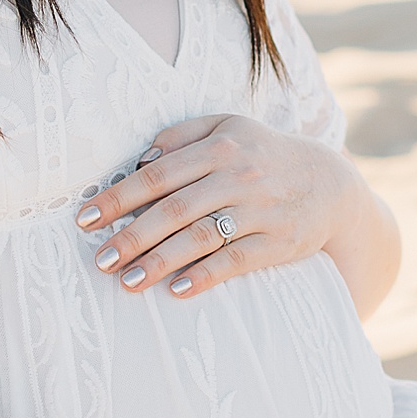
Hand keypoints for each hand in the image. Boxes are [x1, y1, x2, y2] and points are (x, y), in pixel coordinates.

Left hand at [75, 112, 348, 298]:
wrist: (331, 184)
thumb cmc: (264, 154)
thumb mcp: (228, 127)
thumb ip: (181, 136)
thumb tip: (139, 159)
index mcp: (221, 146)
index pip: (158, 175)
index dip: (118, 198)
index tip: (85, 219)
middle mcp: (239, 176)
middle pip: (174, 209)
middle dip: (132, 236)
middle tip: (100, 259)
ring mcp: (260, 211)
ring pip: (201, 238)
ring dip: (161, 261)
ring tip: (128, 282)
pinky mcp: (278, 243)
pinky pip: (236, 262)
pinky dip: (206, 276)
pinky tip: (177, 290)